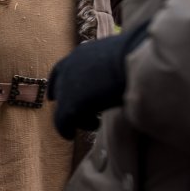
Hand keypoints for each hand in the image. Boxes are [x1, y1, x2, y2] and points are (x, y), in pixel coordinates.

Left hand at [48, 23, 148, 138]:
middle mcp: (68, 69)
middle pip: (60, 89)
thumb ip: (109, 63)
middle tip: (76, 113)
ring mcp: (66, 86)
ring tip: (94, 122)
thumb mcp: (119, 55)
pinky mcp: (69, 105)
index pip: (60, 69)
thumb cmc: (137, 56)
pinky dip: (67, 130)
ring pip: (64, 107)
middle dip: (66, 101)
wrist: (133, 62)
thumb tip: (118, 67)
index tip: (53, 96)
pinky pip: (62, 123)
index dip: (57, 84)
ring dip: (78, 117)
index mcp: (80, 55)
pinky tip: (73, 135)